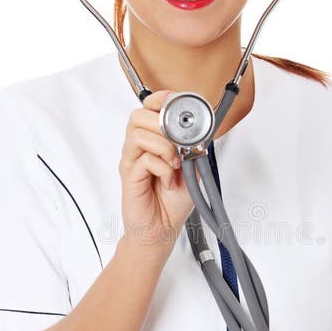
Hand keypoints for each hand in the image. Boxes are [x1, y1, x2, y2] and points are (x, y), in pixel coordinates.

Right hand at [119, 89, 196, 252]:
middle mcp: (138, 148)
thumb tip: (202, 129)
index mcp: (152, 141)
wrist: (162, 230)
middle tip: (176, 141)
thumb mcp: (193, 170)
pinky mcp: (129, 175)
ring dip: (163, 146)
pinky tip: (167, 180)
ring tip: (174, 164)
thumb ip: (194, 148)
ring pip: (138, 133)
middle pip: (137, 115)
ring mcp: (131, 161)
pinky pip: (143, 159)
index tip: (176, 103)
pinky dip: (161, 167)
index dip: (161, 100)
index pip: (149, 108)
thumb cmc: (174, 203)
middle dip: (161, 123)